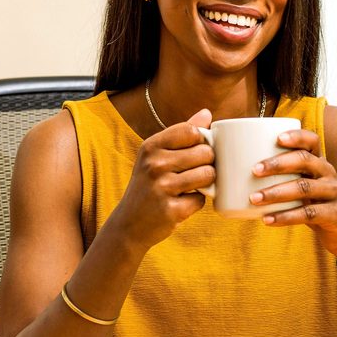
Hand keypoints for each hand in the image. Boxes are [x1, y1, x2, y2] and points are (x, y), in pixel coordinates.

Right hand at [108, 108, 214, 248]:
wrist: (128, 224)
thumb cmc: (148, 184)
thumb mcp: (156, 155)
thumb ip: (181, 133)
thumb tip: (206, 113)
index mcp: (151, 146)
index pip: (192, 131)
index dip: (200, 141)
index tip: (194, 151)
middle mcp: (154, 164)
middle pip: (205, 153)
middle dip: (206, 163)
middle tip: (192, 173)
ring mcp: (162, 188)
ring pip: (207, 175)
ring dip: (205, 183)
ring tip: (190, 187)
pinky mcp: (172, 210)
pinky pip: (201, 199)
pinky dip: (195, 203)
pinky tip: (181, 203)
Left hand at [250, 128, 336, 266]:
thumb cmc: (315, 205)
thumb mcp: (304, 187)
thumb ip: (283, 178)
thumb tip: (237, 173)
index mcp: (319, 163)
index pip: (312, 141)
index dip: (296, 137)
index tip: (276, 138)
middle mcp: (329, 173)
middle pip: (304, 161)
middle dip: (277, 164)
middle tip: (254, 170)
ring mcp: (334, 193)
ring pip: (304, 188)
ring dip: (276, 192)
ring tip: (253, 198)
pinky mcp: (335, 215)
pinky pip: (308, 213)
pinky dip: (285, 216)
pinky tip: (267, 219)